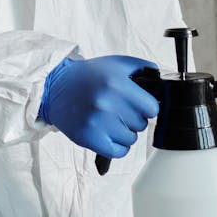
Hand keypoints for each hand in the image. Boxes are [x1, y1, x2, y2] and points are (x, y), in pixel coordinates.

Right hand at [39, 55, 159, 157]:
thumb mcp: (115, 64)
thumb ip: (142, 68)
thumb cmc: (87, 77)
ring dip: (125, 132)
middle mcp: (107, 103)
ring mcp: (97, 123)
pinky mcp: (89, 138)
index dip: (146, 107)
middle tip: (118, 110)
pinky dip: (117, 146)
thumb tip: (161, 79)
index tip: (138, 105)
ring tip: (110, 120)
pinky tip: (108, 133)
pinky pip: (119, 152)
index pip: (152, 108)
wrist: (54, 88)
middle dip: (133, 118)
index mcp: (116, 84)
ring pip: (131, 139)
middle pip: (141, 124)